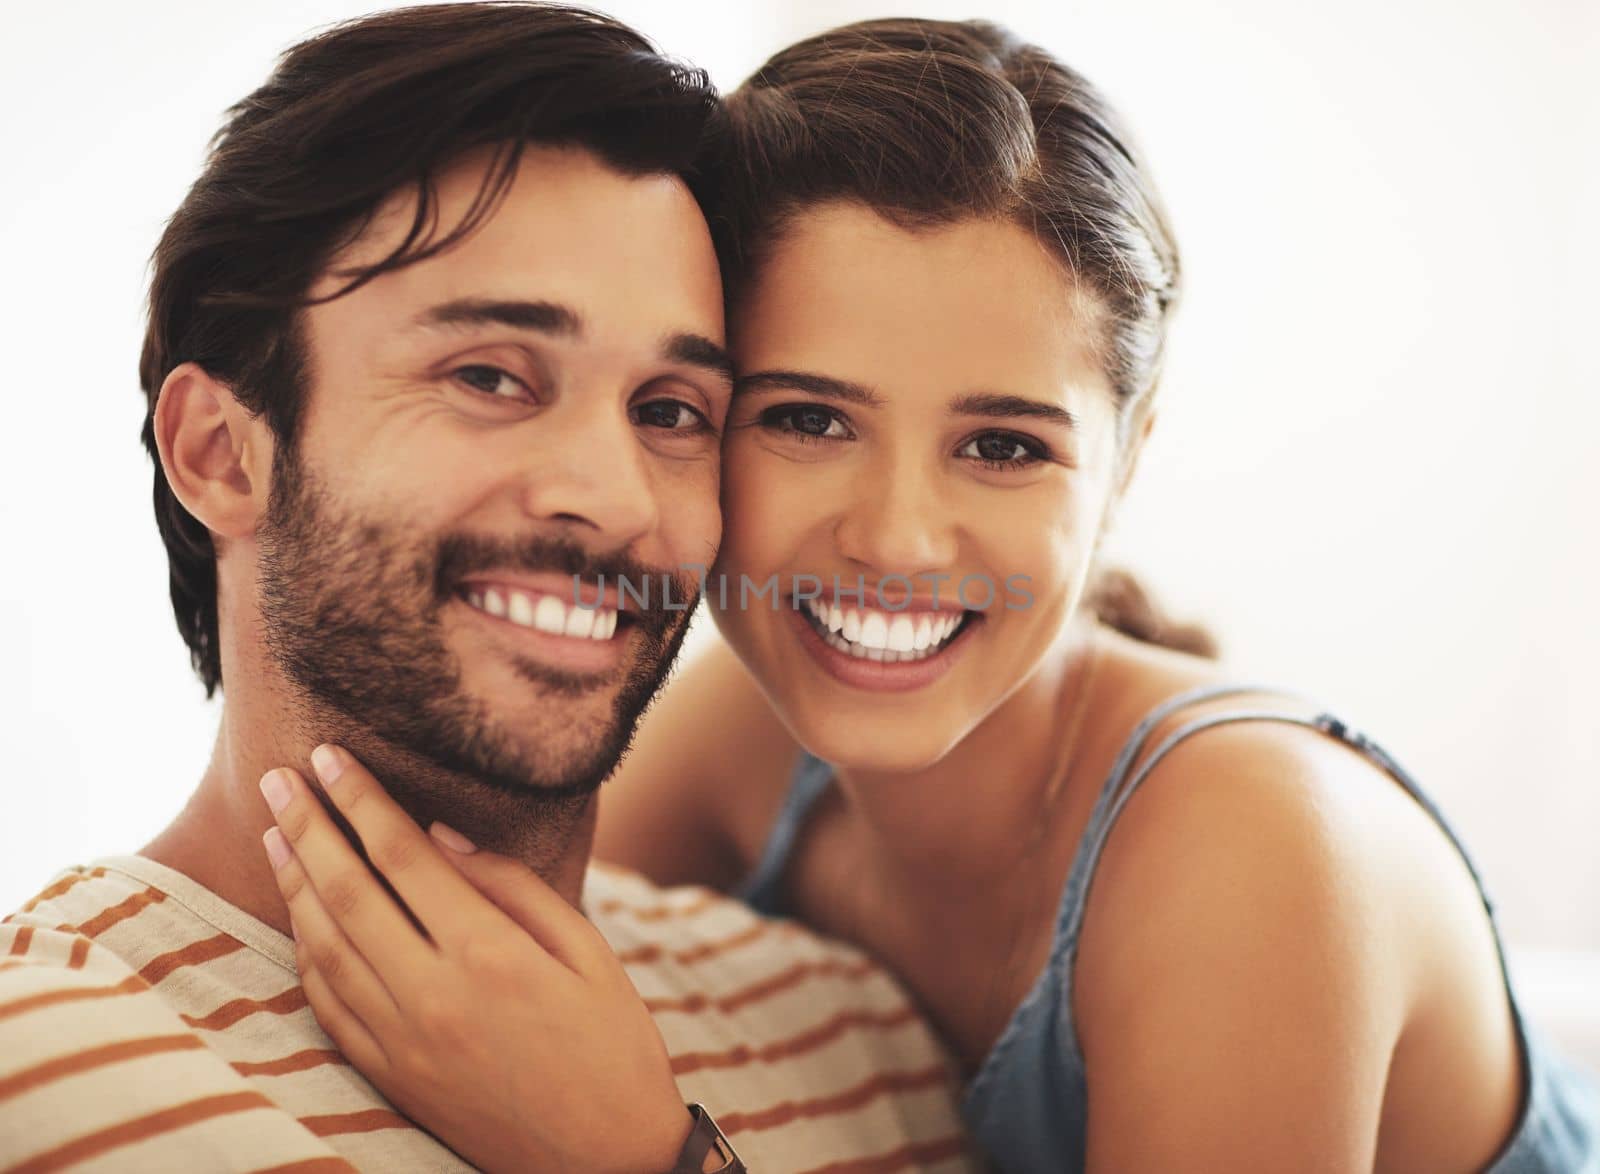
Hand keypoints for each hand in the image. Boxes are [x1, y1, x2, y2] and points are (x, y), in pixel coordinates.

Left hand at [257, 745, 693, 1173]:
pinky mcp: (392, 1077)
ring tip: (276, 832)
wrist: (604, 1162)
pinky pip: (328, 1006)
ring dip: (293, 884)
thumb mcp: (586, 949)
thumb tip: (440, 836)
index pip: (402, 856)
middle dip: (308, 825)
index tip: (329, 756)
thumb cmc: (612, 1043)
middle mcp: (433, 995)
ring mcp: (403, 1042)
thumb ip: (513, 886)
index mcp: (489, 953)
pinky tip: (300, 917)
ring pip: (324, 948)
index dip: (360, 799)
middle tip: (276, 778)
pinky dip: (305, 955)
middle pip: (347, 892)